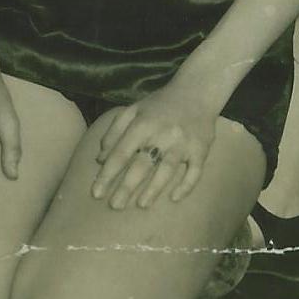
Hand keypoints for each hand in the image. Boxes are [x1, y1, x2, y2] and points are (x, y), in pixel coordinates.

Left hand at [89, 79, 223, 208]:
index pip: (121, 153)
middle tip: (114, 206)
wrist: (196, 92)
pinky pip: (194, 172)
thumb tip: (100, 158)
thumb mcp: (132, 110)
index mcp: (142, 124)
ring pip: (166, 171)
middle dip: (126, 187)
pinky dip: (185, 186)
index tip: (96, 192)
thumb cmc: (159, 104)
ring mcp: (183, 143)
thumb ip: (114, 132)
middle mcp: (162, 134)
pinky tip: (174, 198)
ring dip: (153, 190)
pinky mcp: (201, 150)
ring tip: (140, 205)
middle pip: (141, 165)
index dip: (107, 174)